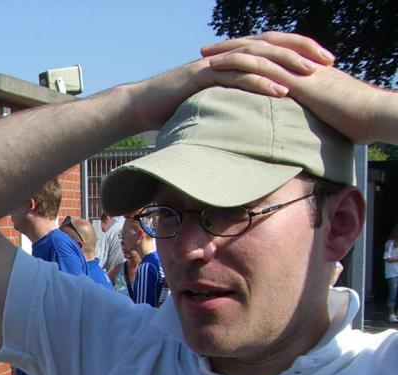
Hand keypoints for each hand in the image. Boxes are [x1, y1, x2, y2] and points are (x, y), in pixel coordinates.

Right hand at [129, 31, 330, 132]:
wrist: (141, 105)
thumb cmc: (174, 107)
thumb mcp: (210, 101)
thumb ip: (233, 100)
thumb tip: (256, 114)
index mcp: (231, 58)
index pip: (272, 46)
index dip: (300, 49)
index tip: (325, 61)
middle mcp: (227, 55)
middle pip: (272, 45)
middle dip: (302, 51)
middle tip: (328, 62)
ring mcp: (214, 64)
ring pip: (258, 57)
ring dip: (286, 66)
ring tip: (310, 75)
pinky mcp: (202, 76)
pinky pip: (237, 76)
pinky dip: (260, 83)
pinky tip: (279, 91)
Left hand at [204, 32, 394, 143]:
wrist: (373, 114)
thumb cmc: (355, 120)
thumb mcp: (325, 112)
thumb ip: (307, 112)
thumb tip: (296, 125)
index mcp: (305, 68)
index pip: (273, 54)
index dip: (250, 53)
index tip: (228, 56)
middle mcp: (299, 63)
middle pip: (261, 47)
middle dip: (233, 46)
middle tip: (207, 48)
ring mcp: (297, 68)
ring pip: (258, 52)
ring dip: (230, 51)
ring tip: (205, 54)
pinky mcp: (295, 79)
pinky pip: (262, 66)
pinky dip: (238, 64)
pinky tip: (218, 66)